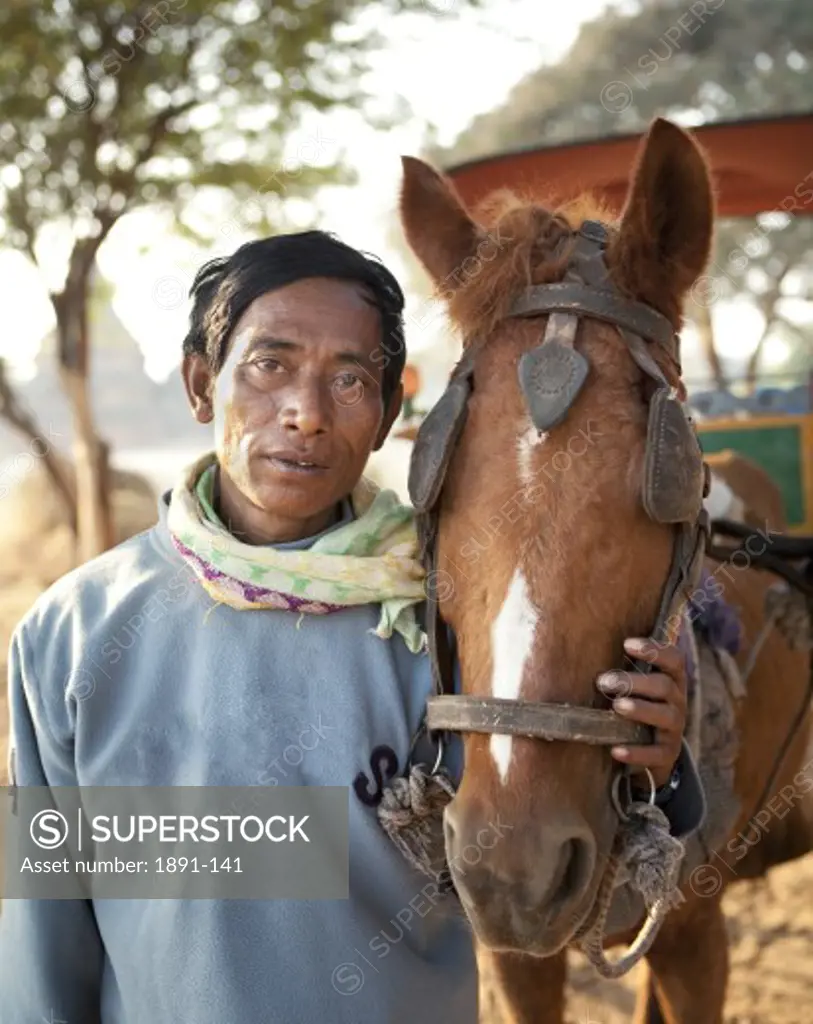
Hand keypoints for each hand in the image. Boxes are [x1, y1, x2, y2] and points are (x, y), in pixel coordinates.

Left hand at [596, 637, 686, 789]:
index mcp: (672, 679)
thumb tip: (587, 638)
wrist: (654, 748)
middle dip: (634, 682)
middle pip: (664, 686)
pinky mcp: (667, 753)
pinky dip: (636, 752)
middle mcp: (677, 701)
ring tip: (617, 706)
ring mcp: (674, 728)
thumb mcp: (637, 684)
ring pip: (665, 716)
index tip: (626, 643)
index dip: (654, 649)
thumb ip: (623, 664)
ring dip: (640, 710)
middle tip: (603, 682)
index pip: (674, 659)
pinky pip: (655, 754)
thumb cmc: (638, 702)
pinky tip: (615, 750)